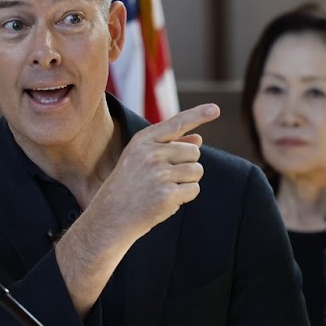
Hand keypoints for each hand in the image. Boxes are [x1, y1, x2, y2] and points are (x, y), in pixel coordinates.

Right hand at [88, 104, 216, 245]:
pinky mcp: (168, 194)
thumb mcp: (141, 159)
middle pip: (194, 152)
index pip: (177, 123)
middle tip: (165, 178)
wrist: (110, 216)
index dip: (198, 115)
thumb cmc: (128, 186)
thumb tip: (199, 139)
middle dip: (187, 165)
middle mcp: (152, 154)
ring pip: (197, 171)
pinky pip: (194, 189)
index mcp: (143, 141)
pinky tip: (166, 200)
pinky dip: (185, 196)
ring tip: (164, 189)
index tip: (215, 109)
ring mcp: (160, 174)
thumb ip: (169, 147)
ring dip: (187, 181)